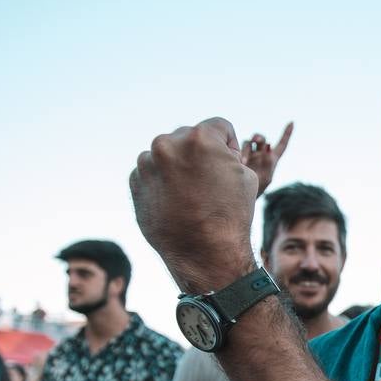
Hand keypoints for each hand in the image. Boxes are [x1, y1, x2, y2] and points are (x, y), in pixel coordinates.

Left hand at [130, 118, 259, 293]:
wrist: (205, 253)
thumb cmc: (231, 215)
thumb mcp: (245, 177)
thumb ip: (225, 154)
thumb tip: (210, 149)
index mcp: (199, 137)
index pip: (220, 126)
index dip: (230, 146)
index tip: (229, 167)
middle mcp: (167, 144)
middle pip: (189, 136)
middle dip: (199, 154)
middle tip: (209, 183)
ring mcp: (146, 163)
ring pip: (167, 153)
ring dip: (178, 166)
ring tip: (191, 195)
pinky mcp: (135, 182)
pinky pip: (152, 172)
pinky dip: (163, 182)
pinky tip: (177, 202)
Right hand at [240, 122, 293, 197]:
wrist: (242, 194)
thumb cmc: (258, 188)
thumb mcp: (266, 177)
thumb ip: (268, 161)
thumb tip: (268, 146)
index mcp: (272, 159)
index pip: (281, 144)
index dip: (286, 134)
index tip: (292, 122)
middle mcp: (261, 155)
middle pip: (262, 139)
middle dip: (259, 137)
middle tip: (255, 140)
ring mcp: (250, 154)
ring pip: (249, 142)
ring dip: (247, 148)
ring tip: (245, 161)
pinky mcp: (239, 155)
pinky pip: (239, 147)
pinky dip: (240, 152)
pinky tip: (241, 162)